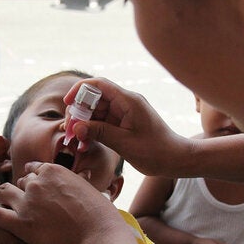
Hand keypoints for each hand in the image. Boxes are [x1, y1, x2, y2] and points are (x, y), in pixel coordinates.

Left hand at [0, 162, 127, 243]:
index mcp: (54, 171)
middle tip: (24, 203)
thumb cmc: (101, 217)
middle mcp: (37, 182)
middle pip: (20, 181)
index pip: (35, 168)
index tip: (34, 186)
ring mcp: (26, 202)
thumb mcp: (92, 189)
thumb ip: (81, 181)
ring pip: (3, 193)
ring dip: (2, 197)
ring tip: (0, 204)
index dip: (34, 178)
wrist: (98, 237)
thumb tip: (86, 174)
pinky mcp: (19, 223)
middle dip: (21, 190)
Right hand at [64, 77, 189, 175]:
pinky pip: (103, 122)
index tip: (67, 104)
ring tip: (76, 142)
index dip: (79, 90)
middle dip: (79, 113)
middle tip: (70, 131)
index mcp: (128, 101)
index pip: (98, 85)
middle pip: (94, 99)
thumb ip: (99, 133)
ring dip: (84, 125)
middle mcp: (125, 103)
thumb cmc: (155, 151)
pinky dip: (92, 131)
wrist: (176, 159)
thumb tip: (76, 127)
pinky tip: (85, 144)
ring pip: (96, 112)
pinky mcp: (124, 123)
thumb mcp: (124, 143)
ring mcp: (124, 113)